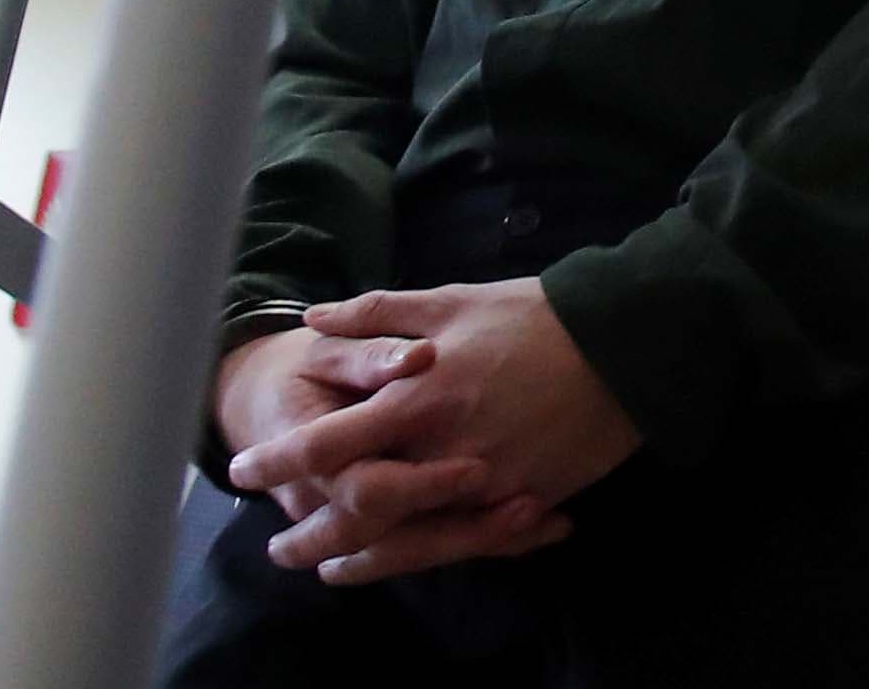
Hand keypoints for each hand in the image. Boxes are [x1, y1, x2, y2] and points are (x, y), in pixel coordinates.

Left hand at [231, 278, 641, 584]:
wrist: (627, 343)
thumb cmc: (535, 316)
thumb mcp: (453, 301)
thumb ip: (379, 314)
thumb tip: (315, 317)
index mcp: (419, 396)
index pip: (327, 443)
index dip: (278, 462)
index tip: (242, 472)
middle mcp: (444, 450)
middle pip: (358, 514)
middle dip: (310, 537)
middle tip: (279, 548)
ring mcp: (487, 483)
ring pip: (408, 543)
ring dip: (362, 561)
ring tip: (331, 568)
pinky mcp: (527, 500)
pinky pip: (469, 542)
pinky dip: (431, 554)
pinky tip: (407, 558)